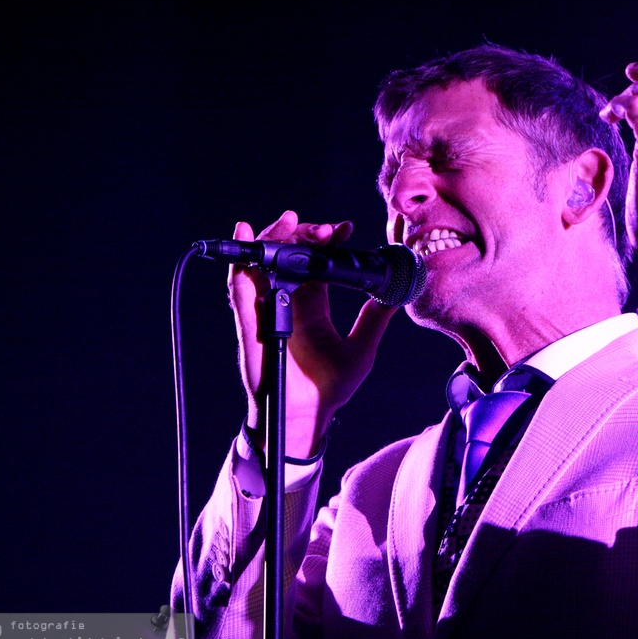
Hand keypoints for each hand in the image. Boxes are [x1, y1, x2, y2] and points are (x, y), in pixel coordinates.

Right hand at [230, 210, 396, 457]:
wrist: (307, 417)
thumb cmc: (330, 387)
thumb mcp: (362, 348)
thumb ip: (375, 319)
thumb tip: (396, 292)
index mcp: (314, 305)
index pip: (318, 262)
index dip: (327, 242)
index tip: (344, 229)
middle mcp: (290, 301)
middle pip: (290, 254)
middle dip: (303, 234)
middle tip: (323, 231)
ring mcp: (269, 309)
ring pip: (265, 262)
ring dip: (274, 236)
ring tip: (290, 221)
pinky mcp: (251, 322)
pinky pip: (241, 288)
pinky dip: (241, 262)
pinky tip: (244, 234)